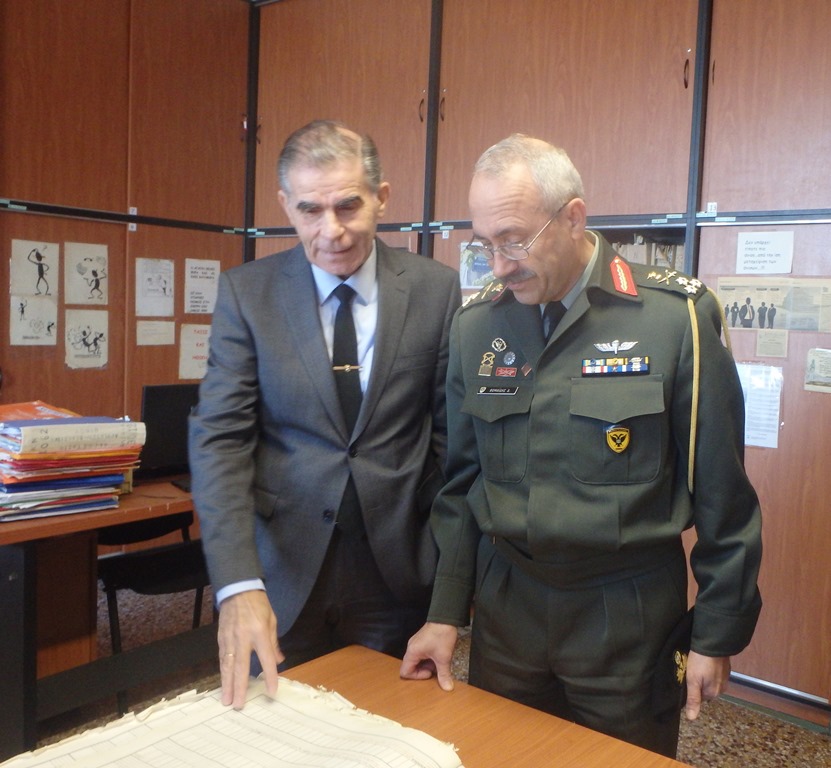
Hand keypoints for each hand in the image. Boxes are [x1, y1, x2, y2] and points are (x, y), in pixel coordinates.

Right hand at [218, 590, 282, 707]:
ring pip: (227, 665)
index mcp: (260, 632)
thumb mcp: (272, 620)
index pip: (266, 658)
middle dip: (240, 687)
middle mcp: (243, 637)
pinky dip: (222, 672)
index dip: (269, 676)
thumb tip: (278, 661)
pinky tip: (223, 683)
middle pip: (241, 667)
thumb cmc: (258, 605)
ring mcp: (229, 638)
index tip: (271, 691)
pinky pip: (222, 658)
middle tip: (238, 704)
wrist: (238, 589)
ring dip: (227, 684)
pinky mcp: (221, 638)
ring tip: (226, 699)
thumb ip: (273, 642)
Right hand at [399, 622, 457, 691]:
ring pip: (416, 661)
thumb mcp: (444, 657)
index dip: (417, 676)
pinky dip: (428, 659)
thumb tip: (447, 688)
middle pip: (410, 667)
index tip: (430, 672)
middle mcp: (411, 648)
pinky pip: (420, 655)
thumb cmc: (442, 635)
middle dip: (423, 671)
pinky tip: (438, 656)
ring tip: (439, 662)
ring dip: (426, 665)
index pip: (405, 672)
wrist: (445, 617)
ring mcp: (415, 644)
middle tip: (435, 669)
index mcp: (412, 652)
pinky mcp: (421, 641)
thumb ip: (444, 674)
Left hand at [684, 651, 730, 719]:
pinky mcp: (726, 668)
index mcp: (713, 693)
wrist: (713, 644)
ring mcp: (726, 678)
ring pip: (711, 681)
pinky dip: (710, 670)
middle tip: (690, 671)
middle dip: (698, 683)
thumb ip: (693, 699)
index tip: (686, 680)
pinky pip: (716, 673)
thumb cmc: (700, 663)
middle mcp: (722, 688)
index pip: (700, 698)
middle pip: (706, 690)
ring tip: (697, 666)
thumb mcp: (692, 681)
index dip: (692, 690)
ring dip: (704, 676)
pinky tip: (705, 663)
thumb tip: (691, 719)